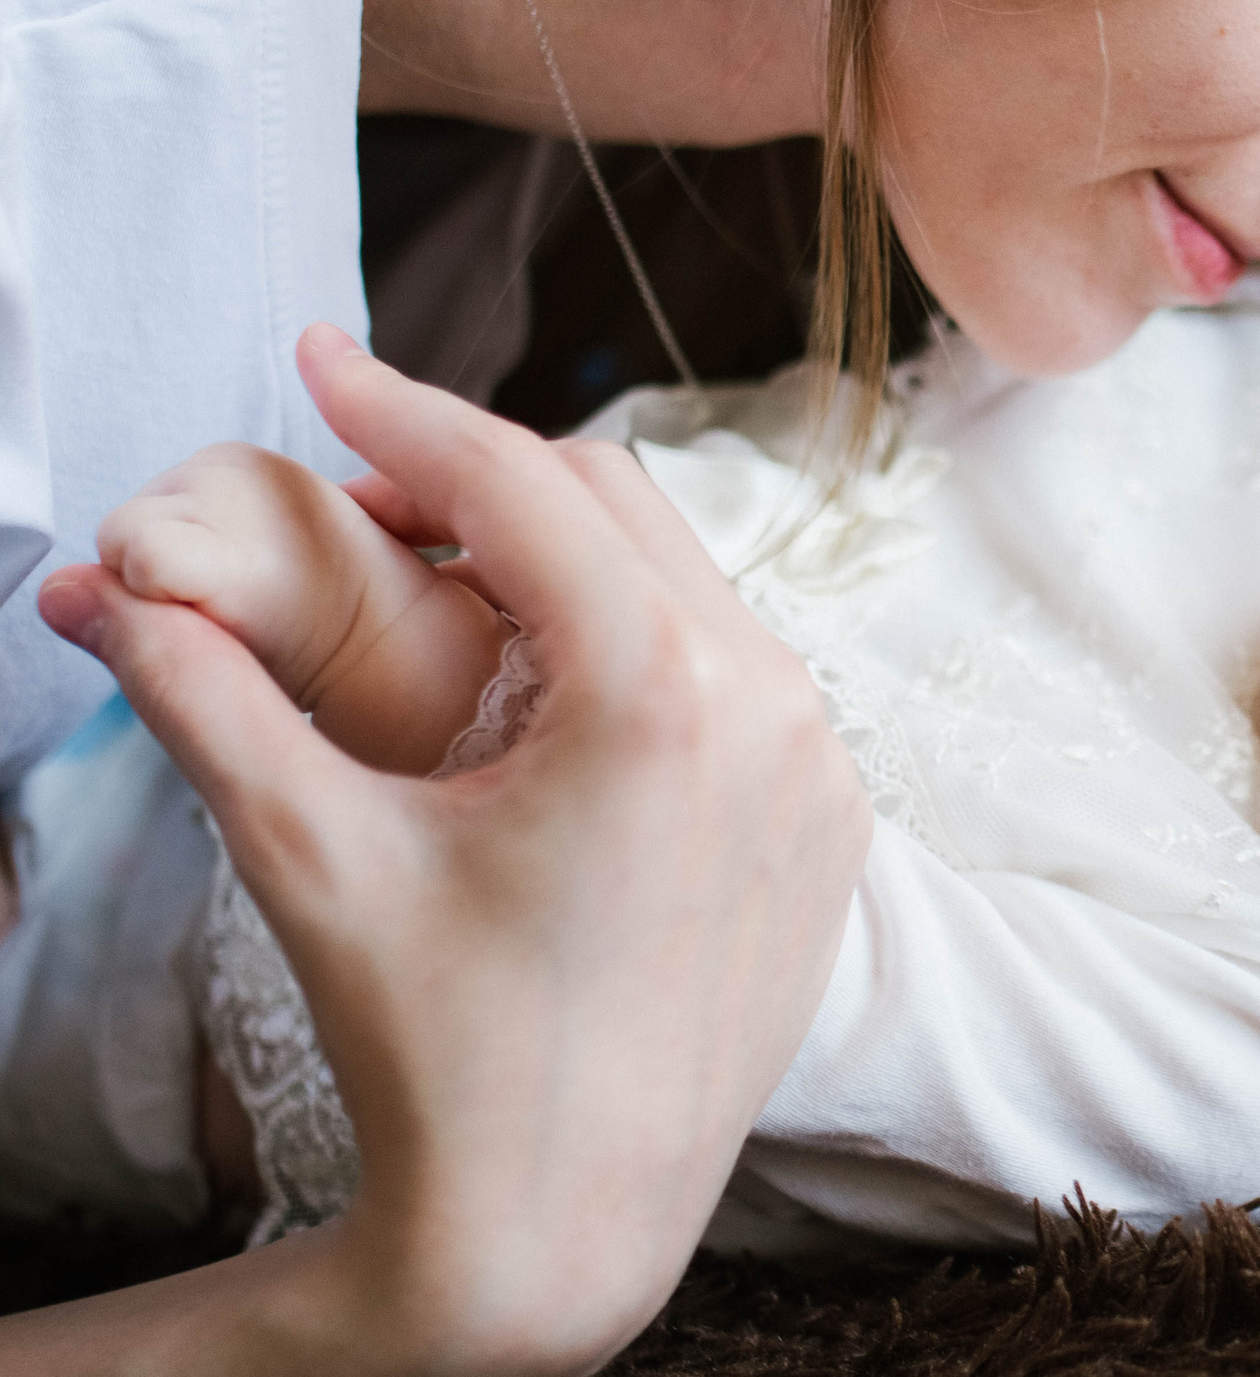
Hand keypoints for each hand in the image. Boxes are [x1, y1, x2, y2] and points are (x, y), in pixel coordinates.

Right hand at [23, 326, 872, 1372]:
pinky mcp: (833, 818)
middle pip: (610, 509)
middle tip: (352, 485)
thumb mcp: (313, 857)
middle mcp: (770, 705)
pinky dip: (642, 643)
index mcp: (657, 693)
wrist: (561, 1227)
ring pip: (684, 584)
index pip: (517, 485)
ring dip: (562, 558)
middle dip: (475, 478)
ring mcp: (820, 763)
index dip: (401, 411)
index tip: (317, 360)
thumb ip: (206, 699)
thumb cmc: (436, 1051)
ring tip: (435, 577)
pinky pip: (739, 673)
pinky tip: (550, 680)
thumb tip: (98, 590)